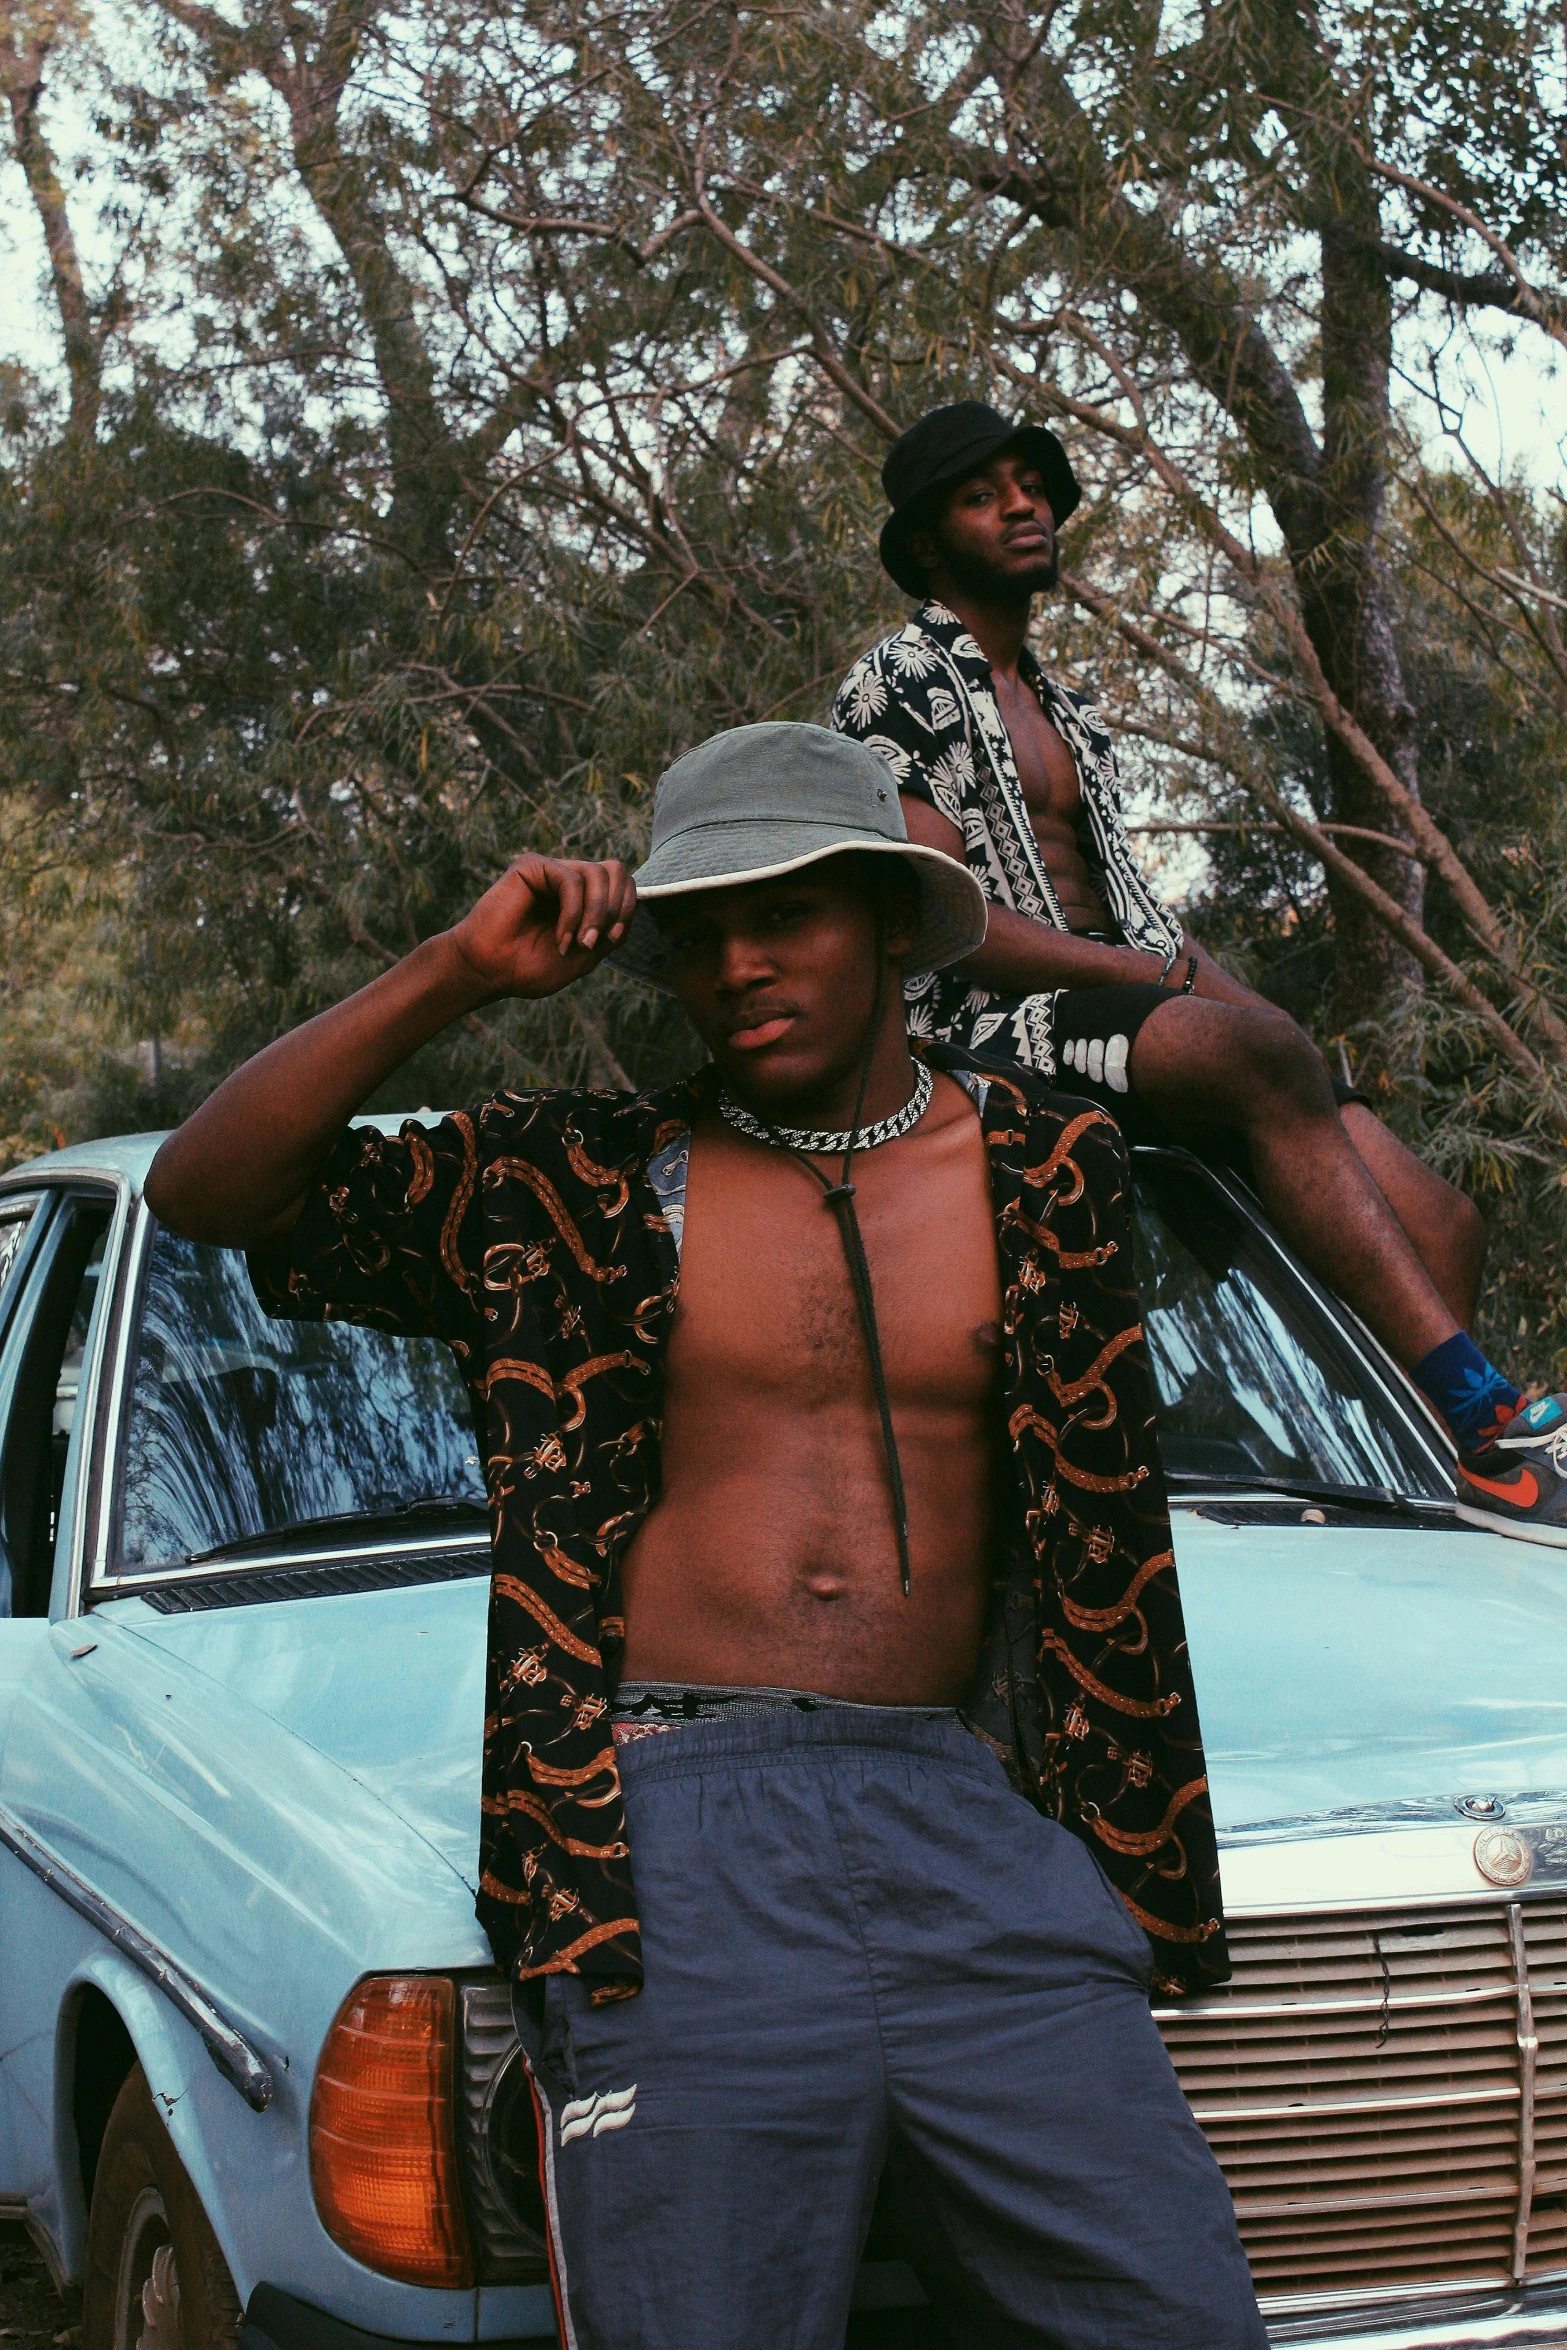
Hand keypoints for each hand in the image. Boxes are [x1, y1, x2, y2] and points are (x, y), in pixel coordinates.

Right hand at [446, 854, 637, 1002]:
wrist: (490, 971)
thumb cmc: (529, 967)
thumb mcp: (585, 956)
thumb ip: (611, 929)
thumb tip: (632, 900)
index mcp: (583, 899)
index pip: (623, 886)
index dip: (626, 910)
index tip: (610, 940)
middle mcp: (569, 880)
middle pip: (617, 871)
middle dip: (614, 909)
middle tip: (594, 941)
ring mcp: (551, 871)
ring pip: (599, 873)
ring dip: (595, 914)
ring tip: (578, 943)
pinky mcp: (532, 865)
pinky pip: (572, 879)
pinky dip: (573, 912)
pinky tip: (561, 937)